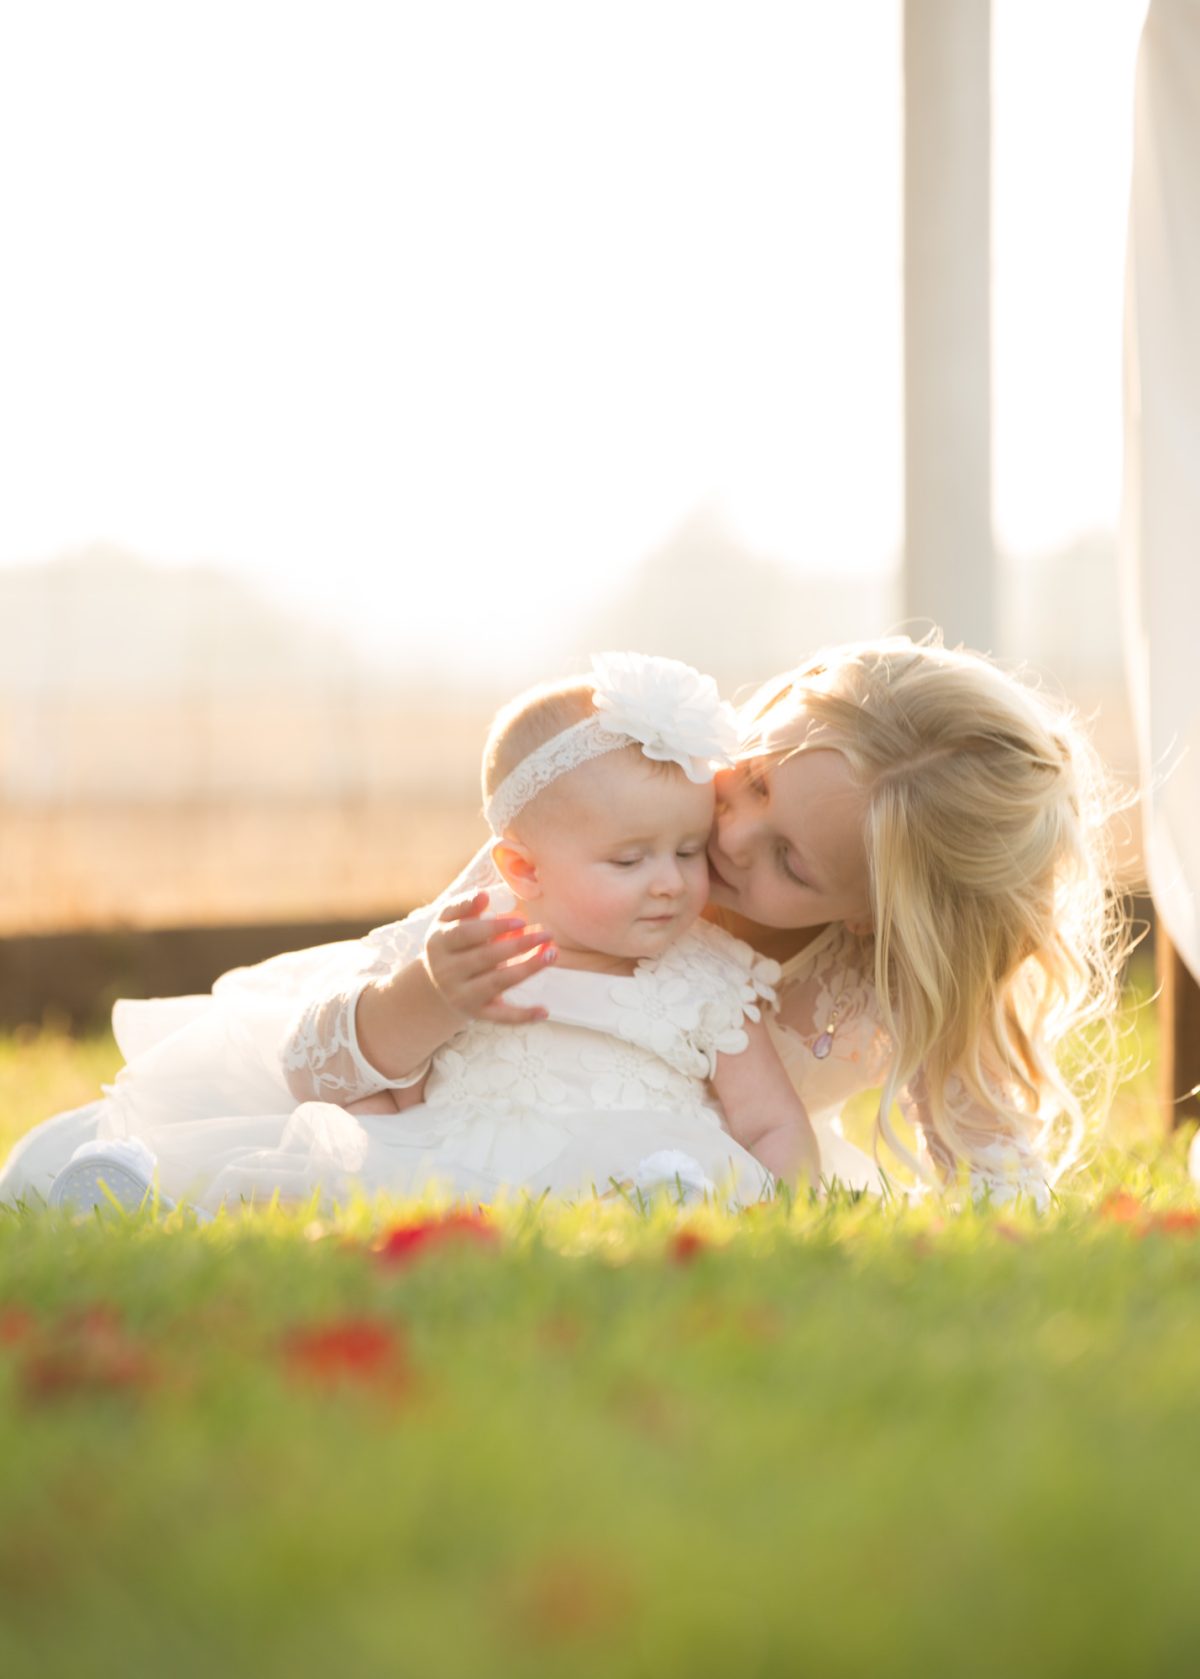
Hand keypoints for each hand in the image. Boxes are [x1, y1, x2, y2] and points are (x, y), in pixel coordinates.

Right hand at [421, 891, 556, 1024]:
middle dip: (518, 945)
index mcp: (439, 944)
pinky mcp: (477, 1013)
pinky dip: (523, 1016)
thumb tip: (484, 896)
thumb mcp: (450, 921)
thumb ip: (465, 905)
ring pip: (496, 983)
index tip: (522, 920)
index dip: (493, 927)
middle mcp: (447, 972)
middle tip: (547, 934)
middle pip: (485, 958)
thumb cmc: (452, 943)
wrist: (437, 984)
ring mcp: (462, 995)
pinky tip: (544, 1011)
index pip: (465, 934)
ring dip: (527, 969)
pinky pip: (501, 1017)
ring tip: (552, 954)